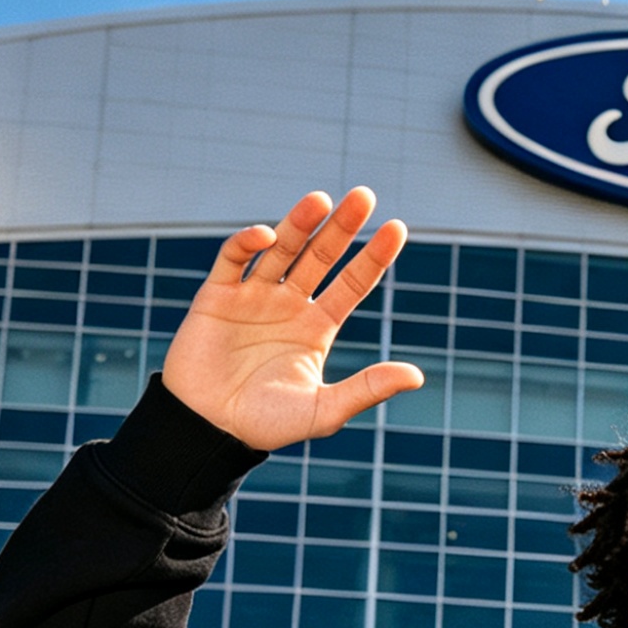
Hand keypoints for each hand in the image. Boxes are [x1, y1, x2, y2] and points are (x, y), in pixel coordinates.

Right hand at [161, 188, 423, 450]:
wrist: (210, 430)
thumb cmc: (266, 425)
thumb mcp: (324, 410)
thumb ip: (368, 389)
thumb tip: (417, 376)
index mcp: (317, 327)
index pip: (353, 283)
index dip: (373, 256)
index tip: (397, 228)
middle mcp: (288, 304)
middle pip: (320, 256)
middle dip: (342, 227)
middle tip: (364, 196)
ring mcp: (253, 296)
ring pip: (281, 248)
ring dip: (299, 223)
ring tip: (321, 199)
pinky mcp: (217, 296)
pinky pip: (233, 259)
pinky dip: (247, 242)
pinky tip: (266, 234)